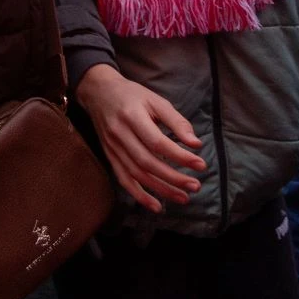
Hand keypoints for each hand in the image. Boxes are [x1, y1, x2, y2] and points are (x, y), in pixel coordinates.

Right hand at [74, 64, 205, 213]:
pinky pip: (123, 179)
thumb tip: (196, 144)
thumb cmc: (131, 95)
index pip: (157, 142)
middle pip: (147, 162)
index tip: (200, 165)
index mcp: (131, 116)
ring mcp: (112, 147)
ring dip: (161, 189)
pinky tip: (156, 206)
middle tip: (195, 186)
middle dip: (173, 177)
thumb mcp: (155, 100)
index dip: (179, 156)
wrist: (98, 92)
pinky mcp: (109, 156)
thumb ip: (176, 121)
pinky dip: (139, 195)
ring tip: (183, 197)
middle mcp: (119, 133)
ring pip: (136, 174)